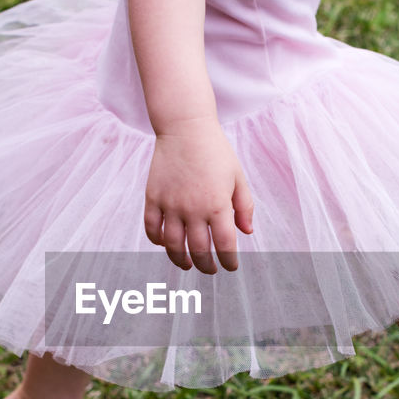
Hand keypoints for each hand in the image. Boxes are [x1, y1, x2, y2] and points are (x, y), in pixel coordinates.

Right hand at [143, 116, 254, 272]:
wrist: (186, 128)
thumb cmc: (216, 152)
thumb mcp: (237, 177)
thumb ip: (244, 206)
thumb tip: (247, 232)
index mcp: (218, 205)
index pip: (224, 245)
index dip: (229, 261)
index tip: (231, 267)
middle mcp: (193, 208)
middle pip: (199, 250)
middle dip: (207, 265)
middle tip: (210, 269)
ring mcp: (171, 204)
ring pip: (173, 245)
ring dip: (181, 260)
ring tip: (188, 264)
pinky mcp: (153, 197)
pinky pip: (152, 228)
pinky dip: (158, 241)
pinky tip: (166, 244)